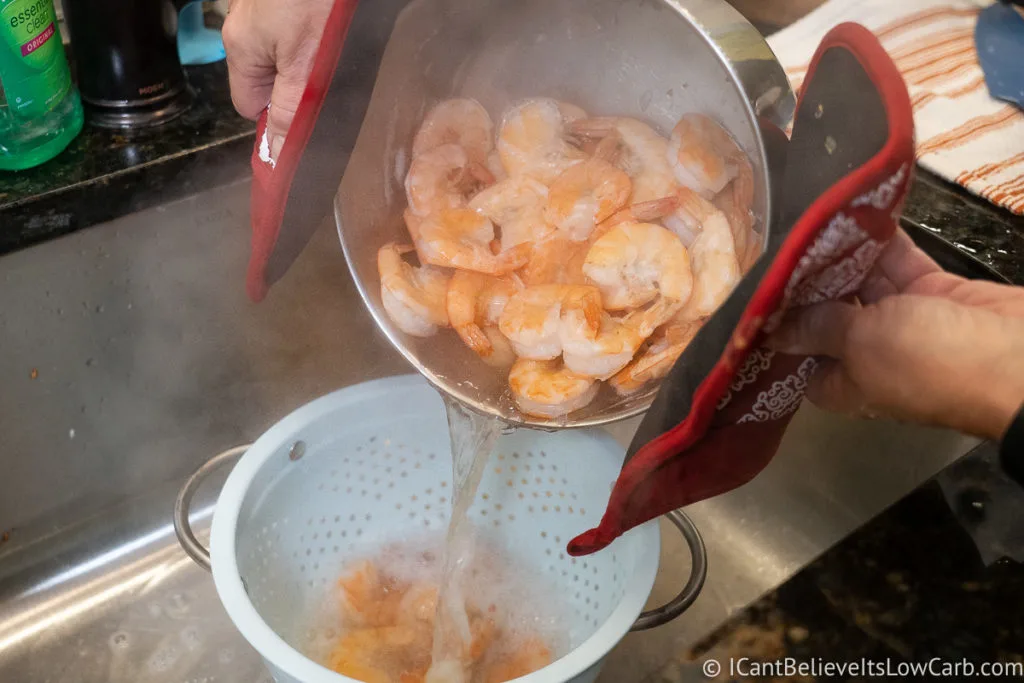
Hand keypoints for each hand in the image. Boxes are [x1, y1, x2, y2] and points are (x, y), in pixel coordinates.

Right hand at [221, 0, 334, 159]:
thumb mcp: (306, 69)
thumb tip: (274, 156)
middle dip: (295, 84)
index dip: (274, 118)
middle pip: (265, 76)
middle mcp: (243, 23)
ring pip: (283, 50)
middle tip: (327, 79)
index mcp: (240, 47)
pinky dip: (315, 32)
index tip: (302, 119)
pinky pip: (294, 27)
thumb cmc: (319, 5)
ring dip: (309, 58)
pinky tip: (334, 27)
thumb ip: (289, 112)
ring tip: (334, 49)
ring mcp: (262, 5)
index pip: (247, 104)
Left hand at [766, 229, 1023, 439]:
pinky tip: (857, 213)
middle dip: (809, 278)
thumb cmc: (930, 360)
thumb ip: (819, 328)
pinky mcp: (937, 295)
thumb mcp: (862, 344)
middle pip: (829, 312)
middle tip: (779, 238)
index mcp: (845, 383)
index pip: (799, 354)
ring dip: (843, 254)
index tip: (756, 288)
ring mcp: (905, 323)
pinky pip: (901, 265)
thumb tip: (768, 331)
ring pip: (864, 283)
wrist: (1021, 360)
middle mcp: (870, 355)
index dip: (779, 325)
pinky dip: (884, 243)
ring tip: (811, 217)